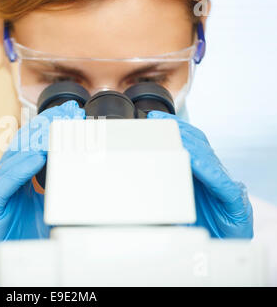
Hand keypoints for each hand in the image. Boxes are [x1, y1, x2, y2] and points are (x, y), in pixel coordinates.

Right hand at [0, 100, 84, 286]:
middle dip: (45, 127)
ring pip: (12, 160)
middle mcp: (0, 182)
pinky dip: (22, 169)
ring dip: (36, 143)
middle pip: (21, 147)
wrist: (6, 271)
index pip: (30, 148)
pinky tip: (38, 157)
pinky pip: (4, 185)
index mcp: (13, 180)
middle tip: (68, 112)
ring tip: (56, 128)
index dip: (47, 129)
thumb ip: (55, 189)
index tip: (70, 114)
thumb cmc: (26, 240)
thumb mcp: (47, 208)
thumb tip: (80, 173)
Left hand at [147, 111, 252, 238]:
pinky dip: (206, 170)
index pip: (189, 145)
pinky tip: (192, 161)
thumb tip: (135, 183)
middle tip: (157, 120)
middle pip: (198, 145)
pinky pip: (221, 182)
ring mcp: (226, 187)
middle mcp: (214, 176)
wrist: (221, 251)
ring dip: (189, 145)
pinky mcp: (235, 201)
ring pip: (209, 158)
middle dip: (178, 130)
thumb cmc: (198, 228)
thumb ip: (160, 194)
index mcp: (201, 175)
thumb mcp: (173, 207)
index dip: (174, 130)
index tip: (154, 119)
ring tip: (172, 135)